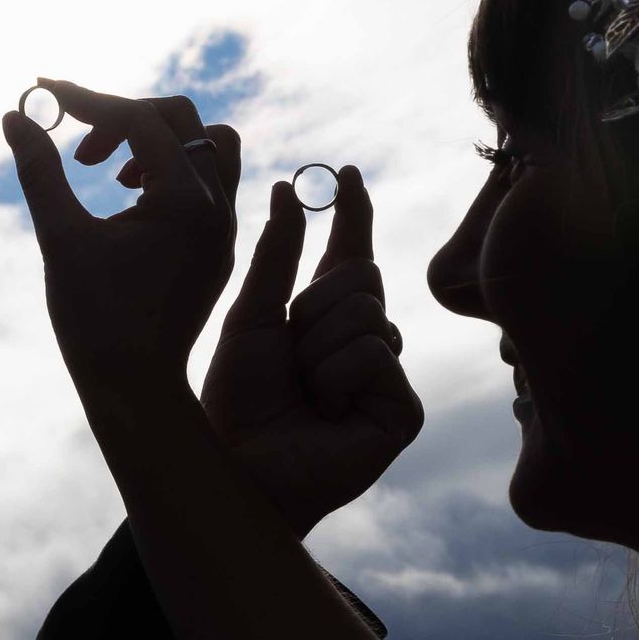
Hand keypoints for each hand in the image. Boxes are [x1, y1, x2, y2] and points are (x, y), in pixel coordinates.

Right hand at [3, 79, 240, 394]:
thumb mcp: (61, 238)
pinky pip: (208, 180)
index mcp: (186, 202)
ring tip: (110, 171)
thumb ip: (40, 171)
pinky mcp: (216, 245)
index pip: (141, 119)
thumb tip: (15, 115)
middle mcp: (217, 207)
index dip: (89, 102)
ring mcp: (222, 227)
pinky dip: (170, 170)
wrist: (134, 389)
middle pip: (181, 118)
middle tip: (79, 151)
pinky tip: (127, 199)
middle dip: (123, 117)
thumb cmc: (94, 321)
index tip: (44, 97)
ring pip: (208, 145)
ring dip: (157, 140)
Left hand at [199, 165, 423, 537]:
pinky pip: (376, 353)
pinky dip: (338, 377)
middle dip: (315, 308)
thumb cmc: (237, 400)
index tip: (348, 173)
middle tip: (292, 358)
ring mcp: (386, 375)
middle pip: (361, 276)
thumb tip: (289, 190)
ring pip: (369, 312)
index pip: (349, 254)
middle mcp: (362, 341)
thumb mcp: (250, 317)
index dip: (352, 214)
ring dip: (319, 350)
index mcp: (324, 317)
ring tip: (305, 393)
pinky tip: (327, 413)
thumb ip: (276, 256)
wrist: (238, 466)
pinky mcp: (402, 410)